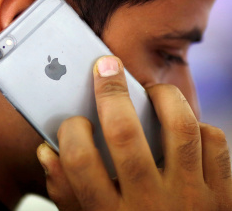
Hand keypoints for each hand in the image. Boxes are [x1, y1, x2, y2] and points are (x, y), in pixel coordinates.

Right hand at [37, 55, 231, 210]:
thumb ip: (66, 191)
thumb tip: (48, 152)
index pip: (80, 160)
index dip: (70, 131)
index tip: (72, 120)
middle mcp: (150, 205)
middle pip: (125, 133)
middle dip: (111, 91)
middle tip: (106, 66)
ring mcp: (191, 199)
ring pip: (180, 127)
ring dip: (163, 97)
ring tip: (150, 90)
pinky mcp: (222, 195)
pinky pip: (214, 143)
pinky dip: (199, 127)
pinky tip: (183, 128)